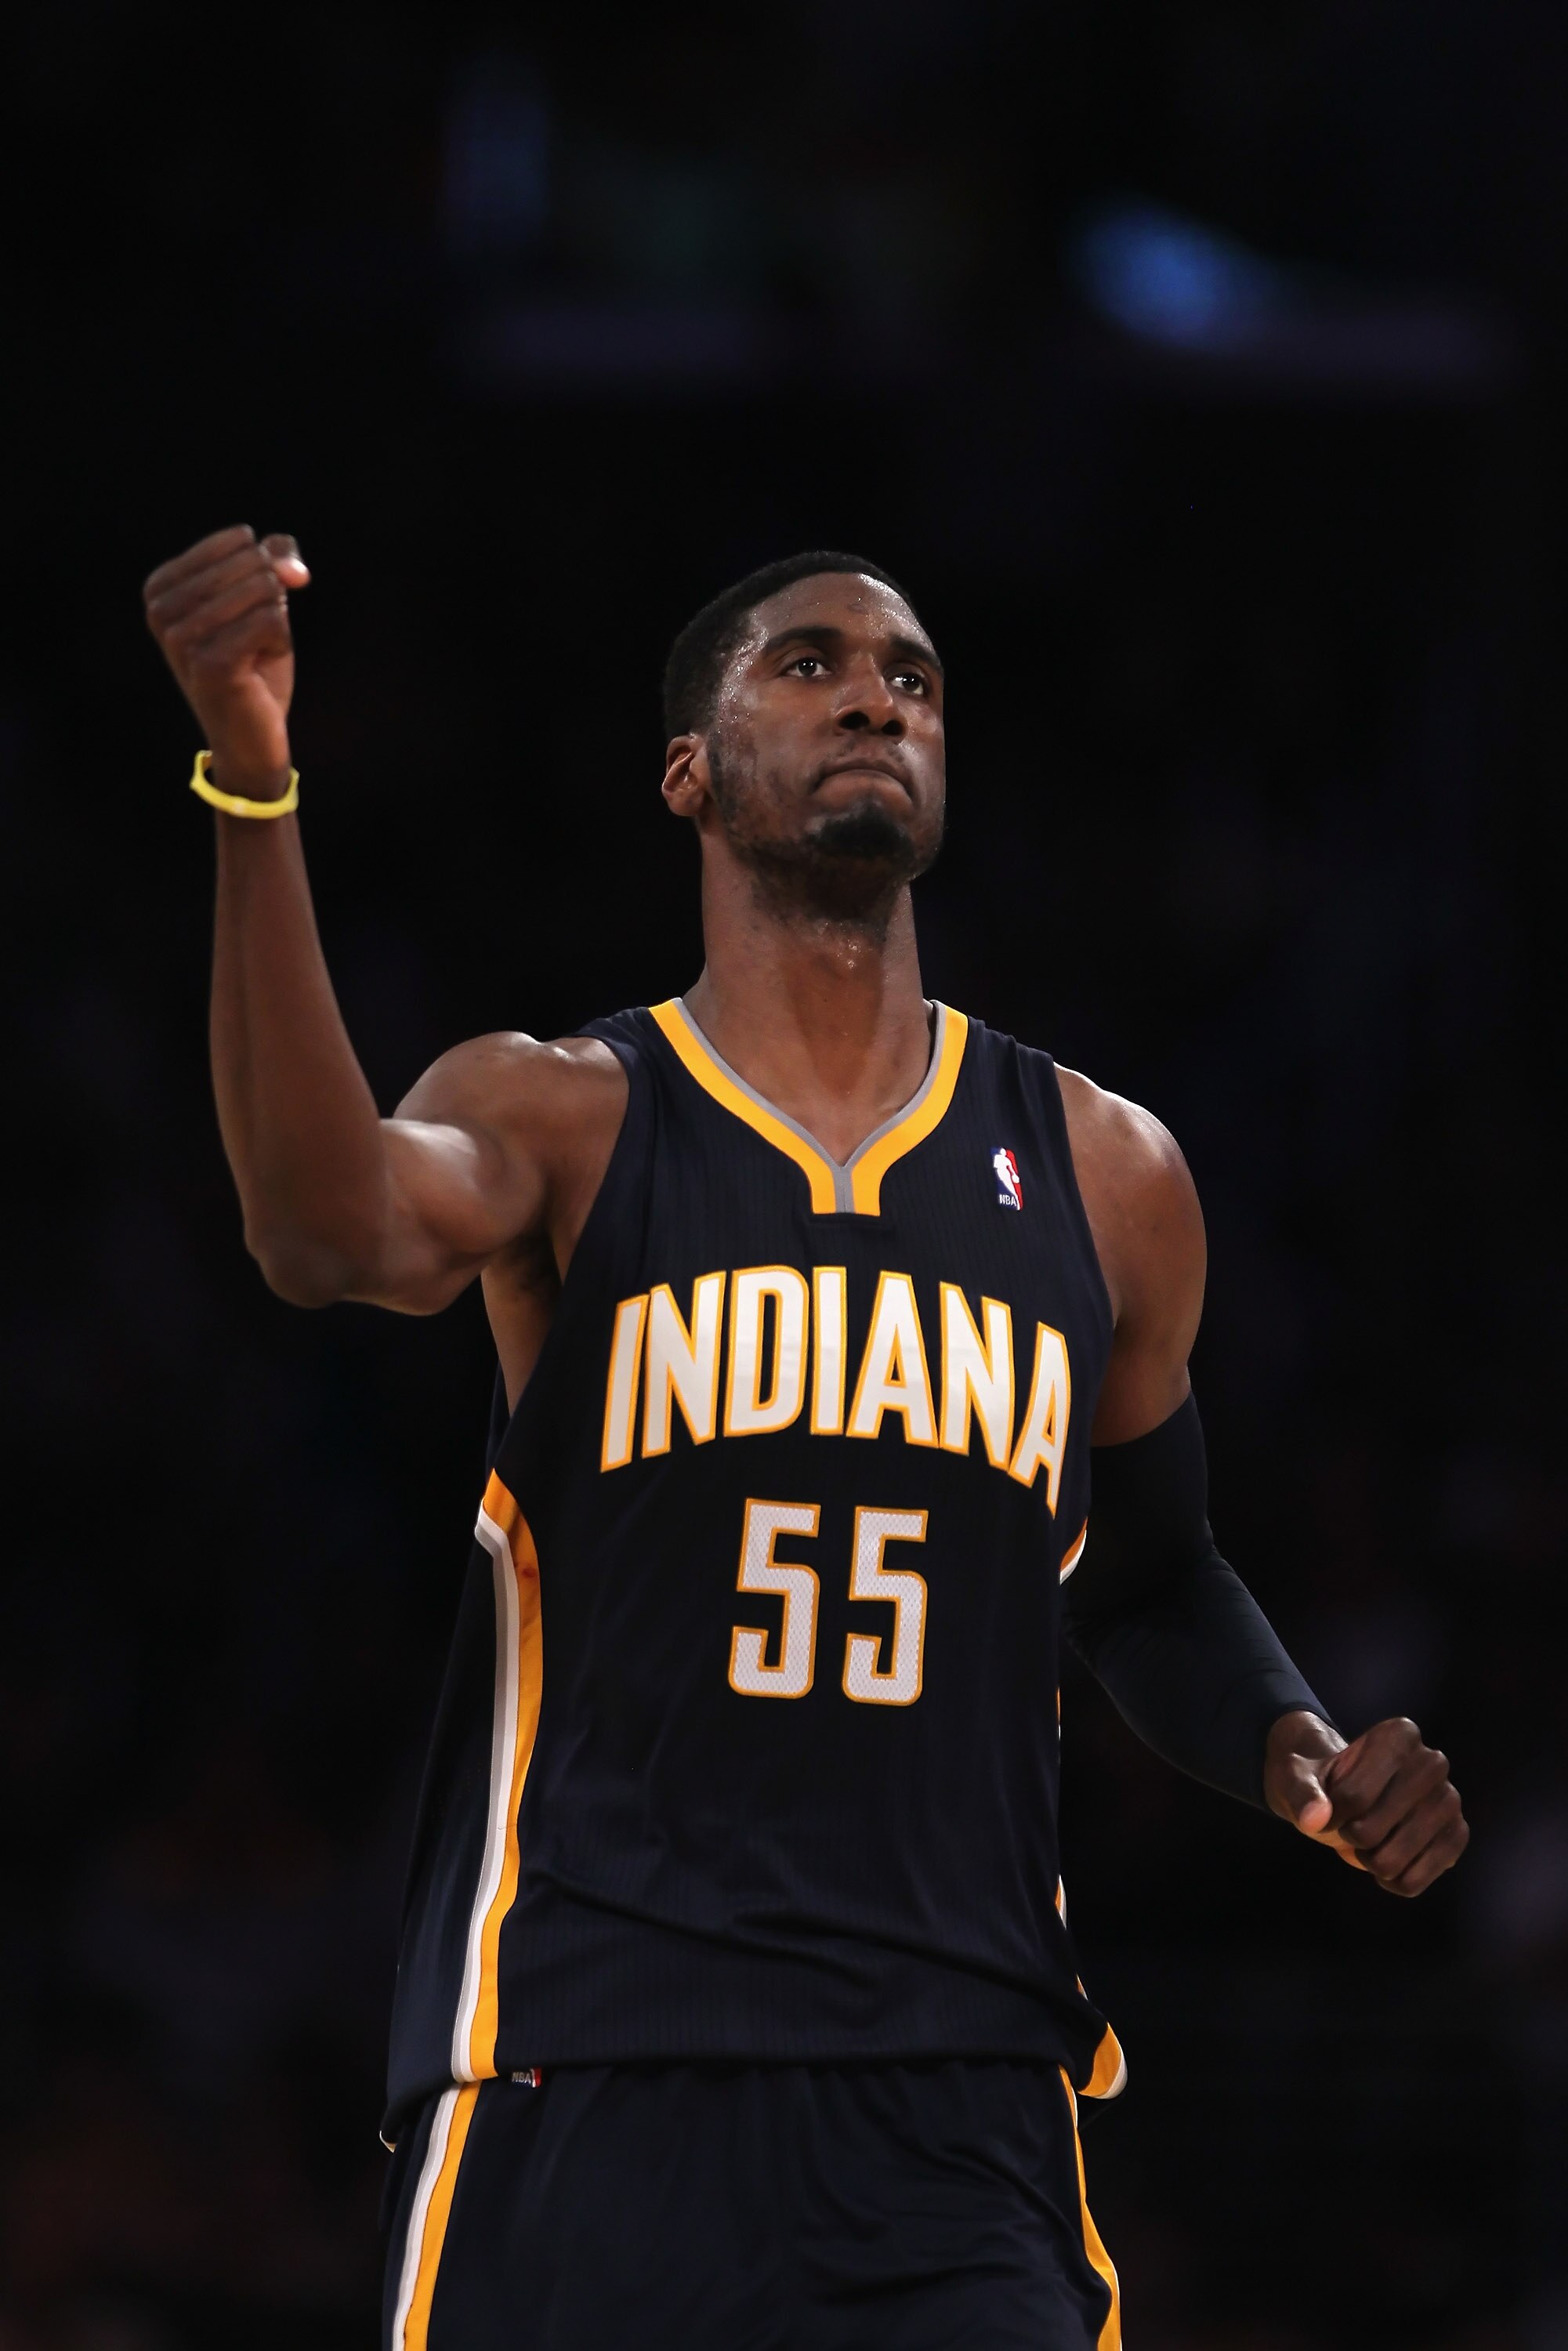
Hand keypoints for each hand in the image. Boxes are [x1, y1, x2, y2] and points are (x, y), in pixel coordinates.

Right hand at [144, 525, 310, 797]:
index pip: (239, 540)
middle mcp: (161, 609)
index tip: (250, 610)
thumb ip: (274, 559)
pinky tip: (260, 665)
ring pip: (265, 587)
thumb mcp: (261, 602)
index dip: (267, 569)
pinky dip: (281, 640)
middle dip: (274, 596)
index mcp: (161, 587)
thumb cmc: (253, 667)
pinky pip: (272, 619)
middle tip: (256, 636)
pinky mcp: (211, 663)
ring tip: (255, 652)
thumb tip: (290, 563)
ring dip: (276, 621)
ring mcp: (180, 637)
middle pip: (252, 561)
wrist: (249, 738)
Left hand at [1265, 1710, 1468, 1896]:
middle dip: (1349, 1836)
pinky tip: (1387, 1864)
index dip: (1330, 1812)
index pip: (1353, 1796)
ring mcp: (1449, 1799)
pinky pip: (1415, 1880)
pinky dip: (1391, 1881)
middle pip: (1371, 1830)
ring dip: (1368, 1861)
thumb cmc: (1320, 1780)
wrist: (1346, 1797)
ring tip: (1369, 1840)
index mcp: (1399, 1735)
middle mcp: (1432, 1762)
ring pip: (1393, 1860)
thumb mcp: (1296, 1776)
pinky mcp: (1457, 1836)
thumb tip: (1315, 1819)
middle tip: (1349, 1823)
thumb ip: (1301, 1793)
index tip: (1329, 1804)